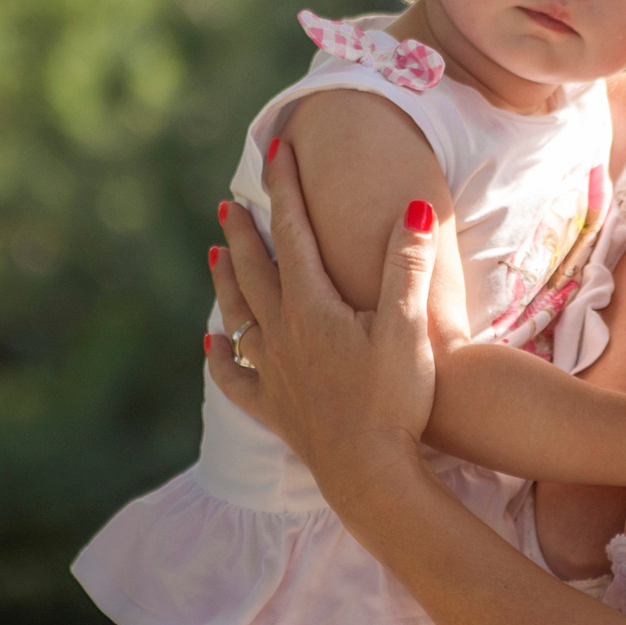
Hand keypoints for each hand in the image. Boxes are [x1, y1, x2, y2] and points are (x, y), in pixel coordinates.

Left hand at [206, 141, 438, 518]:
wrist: (371, 475)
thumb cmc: (395, 400)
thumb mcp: (408, 328)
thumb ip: (407, 266)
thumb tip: (414, 206)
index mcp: (311, 307)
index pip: (294, 233)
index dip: (286, 188)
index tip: (277, 150)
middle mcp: (282, 334)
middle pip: (254, 270)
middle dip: (243, 231)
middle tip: (227, 202)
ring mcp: (273, 373)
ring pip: (237, 315)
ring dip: (225, 281)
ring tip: (214, 254)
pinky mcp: (274, 409)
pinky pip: (234, 375)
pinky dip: (220, 354)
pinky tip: (211, 342)